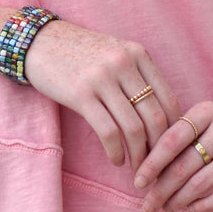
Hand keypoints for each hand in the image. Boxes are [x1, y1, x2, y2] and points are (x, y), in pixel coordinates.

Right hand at [23, 21, 179, 170]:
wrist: (38, 42)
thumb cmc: (80, 53)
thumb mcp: (115, 53)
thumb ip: (138, 76)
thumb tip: (163, 118)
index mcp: (138, 54)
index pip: (169, 100)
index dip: (174, 131)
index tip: (170, 149)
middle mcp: (123, 63)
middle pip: (155, 117)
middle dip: (159, 149)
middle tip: (157, 166)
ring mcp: (102, 78)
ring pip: (133, 128)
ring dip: (139, 156)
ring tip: (137, 169)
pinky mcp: (80, 94)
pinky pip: (108, 132)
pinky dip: (116, 152)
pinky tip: (116, 160)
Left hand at [131, 97, 212, 211]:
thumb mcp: (207, 120)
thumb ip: (180, 138)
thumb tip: (146, 169)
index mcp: (207, 110)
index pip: (172, 139)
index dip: (152, 163)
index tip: (138, 181)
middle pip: (184, 164)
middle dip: (161, 188)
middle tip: (148, 203)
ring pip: (202, 182)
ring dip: (180, 200)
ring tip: (167, 207)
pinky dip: (204, 205)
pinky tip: (193, 209)